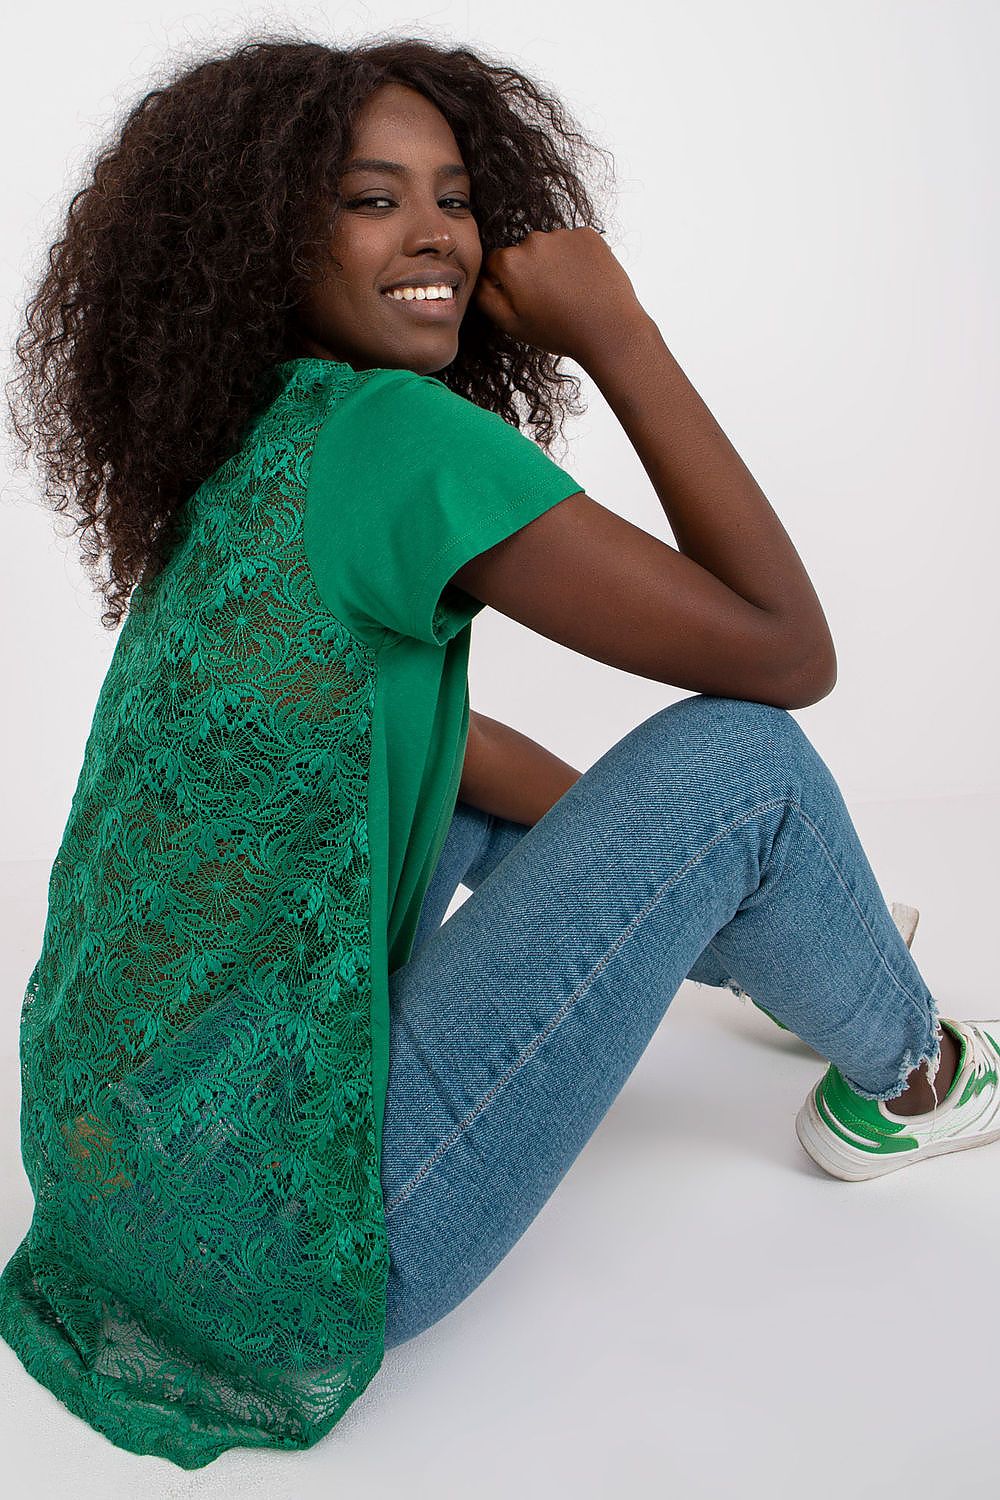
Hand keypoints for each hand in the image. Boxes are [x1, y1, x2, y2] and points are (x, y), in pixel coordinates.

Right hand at [471, 226, 644, 366]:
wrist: (608, 330)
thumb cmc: (560, 331)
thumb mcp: (512, 324)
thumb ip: (486, 297)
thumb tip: (480, 278)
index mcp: (511, 262)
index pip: (496, 264)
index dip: (508, 284)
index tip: (525, 300)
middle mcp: (534, 241)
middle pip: (524, 253)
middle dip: (532, 271)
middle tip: (550, 299)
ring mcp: (563, 235)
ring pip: (550, 247)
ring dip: (555, 264)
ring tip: (570, 292)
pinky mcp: (588, 235)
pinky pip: (574, 243)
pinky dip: (577, 258)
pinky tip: (584, 281)